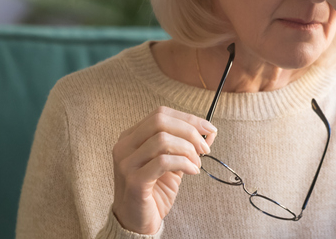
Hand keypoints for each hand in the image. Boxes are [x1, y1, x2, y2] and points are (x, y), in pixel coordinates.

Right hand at [111, 106, 217, 233]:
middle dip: (189, 131)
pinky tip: (192, 172)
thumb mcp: (172, 163)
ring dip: (188, 150)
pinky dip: (184, 163)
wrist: (137, 222)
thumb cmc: (154, 191)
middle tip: (204, 147)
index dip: (188, 118)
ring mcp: (127, 163)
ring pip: (162, 140)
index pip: (161, 114)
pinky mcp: (134, 181)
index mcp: (132, 137)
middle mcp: (125, 146)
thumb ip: (185, 146)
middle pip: (160, 121)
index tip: (209, 129)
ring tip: (196, 163)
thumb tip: (209, 132)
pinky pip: (163, 161)